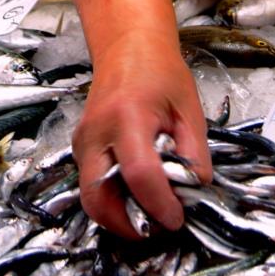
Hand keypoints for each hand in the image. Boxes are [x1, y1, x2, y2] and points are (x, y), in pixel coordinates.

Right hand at [72, 37, 211, 238]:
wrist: (127, 47)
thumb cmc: (160, 72)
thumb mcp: (190, 110)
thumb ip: (195, 154)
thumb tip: (194, 192)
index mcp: (127, 117)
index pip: (138, 174)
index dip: (159, 204)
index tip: (177, 218)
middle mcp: (96, 132)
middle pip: (98, 197)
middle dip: (127, 224)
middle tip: (157, 228)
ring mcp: (82, 141)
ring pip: (90, 197)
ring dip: (118, 215)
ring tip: (149, 213)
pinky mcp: (79, 147)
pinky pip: (91, 184)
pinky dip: (112, 199)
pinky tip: (136, 194)